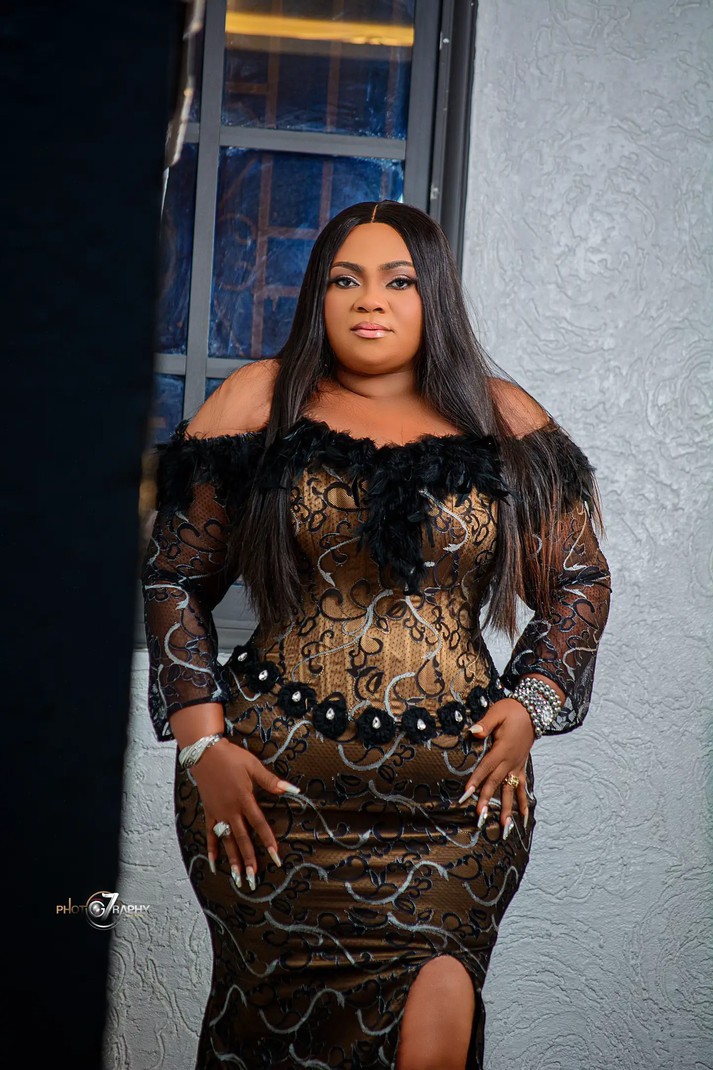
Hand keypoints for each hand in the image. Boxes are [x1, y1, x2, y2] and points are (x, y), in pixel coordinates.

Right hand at [190, 740, 300, 891]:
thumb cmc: (231, 757)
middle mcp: (231, 810)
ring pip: (227, 841)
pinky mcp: (209, 812)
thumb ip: (271, 781)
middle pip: (242, 839)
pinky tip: (214, 863)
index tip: (275, 855)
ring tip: (238, 877)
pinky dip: (212, 849)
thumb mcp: (253, 766)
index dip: (267, 840)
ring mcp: (218, 813)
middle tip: (254, 877)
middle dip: (249, 859)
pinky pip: (210, 834)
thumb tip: (291, 789)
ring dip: (233, 859)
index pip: (259, 824)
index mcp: (244, 799)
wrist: (204, 753)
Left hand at [458, 698, 534, 835]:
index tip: (466, 794)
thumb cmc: (512, 710)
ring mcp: (518, 766)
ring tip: (504, 828)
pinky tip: (524, 819)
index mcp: (502, 749)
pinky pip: (523, 788)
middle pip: (496, 783)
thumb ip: (485, 724)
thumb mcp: (497, 712)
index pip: (486, 767)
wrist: (534, 710)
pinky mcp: (522, 767)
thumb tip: (474, 732)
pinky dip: (524, 803)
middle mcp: (511, 761)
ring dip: (507, 810)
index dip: (476, 780)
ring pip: (511, 791)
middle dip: (487, 800)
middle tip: (479, 817)